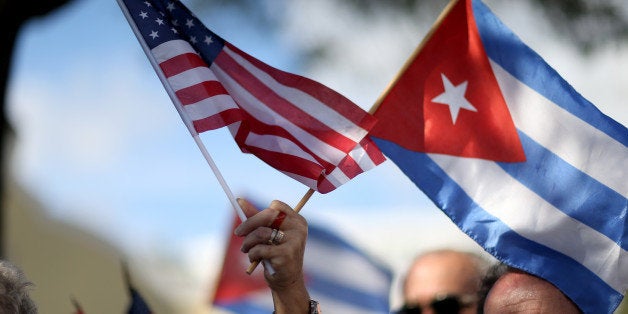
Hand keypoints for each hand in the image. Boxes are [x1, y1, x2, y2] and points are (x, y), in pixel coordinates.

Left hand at [234, 198, 310, 313]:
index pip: (276, 206)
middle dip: (248, 224)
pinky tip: (253, 259)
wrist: (287, 282)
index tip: (248, 222)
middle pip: (268, 215)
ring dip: (248, 242)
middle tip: (237, 232)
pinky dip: (252, 254)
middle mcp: (298, 229)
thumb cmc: (277, 255)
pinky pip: (260, 248)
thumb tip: (239, 201)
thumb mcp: (268, 235)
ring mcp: (294, 242)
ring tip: (245, 250)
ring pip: (261, 233)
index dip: (259, 213)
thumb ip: (256, 218)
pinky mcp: (286, 255)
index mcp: (297, 221)